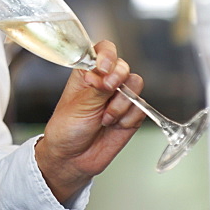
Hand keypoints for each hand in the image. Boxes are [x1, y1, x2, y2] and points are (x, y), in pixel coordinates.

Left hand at [34, 40, 145, 203]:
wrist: (74, 158)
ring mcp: (119, 98)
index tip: (104, 68)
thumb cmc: (67, 128)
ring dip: (121, 103)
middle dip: (117, 79)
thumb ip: (96, 88)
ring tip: (104, 118)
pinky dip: (129, 117)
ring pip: (135, 85)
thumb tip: (108, 73)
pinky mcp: (131, 114)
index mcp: (87, 73)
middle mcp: (105, 82)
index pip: (103, 51)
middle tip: (106, 91)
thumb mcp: (78, 106)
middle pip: (124, 66)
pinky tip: (114, 125)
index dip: (108, 55)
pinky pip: (141, 107)